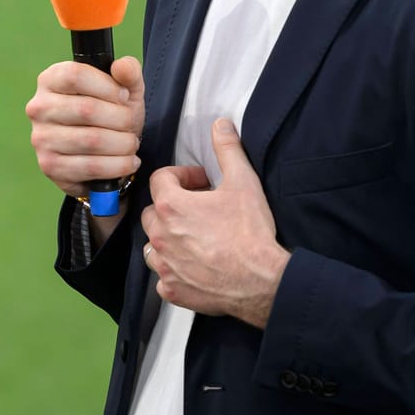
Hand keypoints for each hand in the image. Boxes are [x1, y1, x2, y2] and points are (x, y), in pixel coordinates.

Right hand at [27, 56, 144, 195]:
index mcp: (51, 80)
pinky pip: (91, 166)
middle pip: (86, 109)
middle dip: (121, 119)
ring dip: (123, 144)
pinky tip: (128, 161)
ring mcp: (41, 138)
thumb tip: (121, 67)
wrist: (100, 153)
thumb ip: (128, 72)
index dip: (108, 87)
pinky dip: (118, 165)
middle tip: (130, 124)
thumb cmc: (109, 115)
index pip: (76, 76)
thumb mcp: (124, 89)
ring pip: (91, 140)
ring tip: (131, 143)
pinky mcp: (49, 166)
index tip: (124, 97)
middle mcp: (39, 107)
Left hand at [139, 119, 289, 327]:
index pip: (160, 179)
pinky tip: (194, 265)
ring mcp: (164, 264)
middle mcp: (160, 235)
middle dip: (172, 206)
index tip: (200, 182)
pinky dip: (173, 269)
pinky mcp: (171, 289)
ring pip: (152, 244)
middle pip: (154, 211)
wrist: (262, 280)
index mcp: (172, 206)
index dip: (181, 175)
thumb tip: (220, 125)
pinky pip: (162, 275)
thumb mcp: (243, 182)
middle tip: (199, 208)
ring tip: (194, 236)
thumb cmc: (251, 233)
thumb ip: (228, 150)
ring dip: (167, 238)